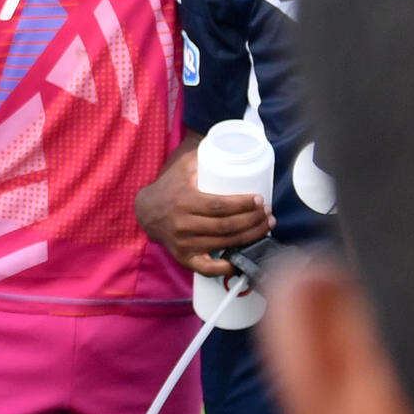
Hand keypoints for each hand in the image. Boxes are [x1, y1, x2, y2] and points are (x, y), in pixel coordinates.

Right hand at [135, 140, 271, 276]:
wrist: (146, 211)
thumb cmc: (170, 187)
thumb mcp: (182, 167)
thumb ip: (203, 155)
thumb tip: (230, 145)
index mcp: (185, 201)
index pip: (219, 206)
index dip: (242, 204)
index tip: (259, 200)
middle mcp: (184, 224)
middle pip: (226, 226)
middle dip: (253, 221)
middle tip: (268, 214)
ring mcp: (184, 243)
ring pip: (223, 243)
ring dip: (249, 237)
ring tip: (265, 228)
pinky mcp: (183, 257)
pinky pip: (207, 268)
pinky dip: (225, 267)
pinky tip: (240, 259)